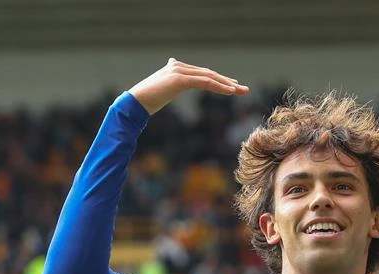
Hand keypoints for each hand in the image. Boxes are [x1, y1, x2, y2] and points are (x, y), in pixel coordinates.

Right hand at [130, 58, 249, 114]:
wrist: (134, 102)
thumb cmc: (147, 100)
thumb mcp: (162, 91)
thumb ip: (171, 85)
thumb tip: (173, 84)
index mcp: (176, 68)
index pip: (203, 73)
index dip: (219, 79)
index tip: (233, 86)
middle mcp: (179, 66)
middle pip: (209, 74)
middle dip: (228, 82)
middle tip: (244, 89)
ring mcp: (179, 71)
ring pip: (209, 77)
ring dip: (227, 85)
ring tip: (241, 91)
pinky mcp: (179, 79)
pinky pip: (204, 82)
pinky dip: (218, 86)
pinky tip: (230, 91)